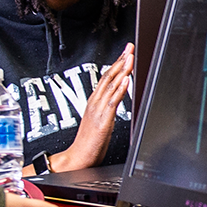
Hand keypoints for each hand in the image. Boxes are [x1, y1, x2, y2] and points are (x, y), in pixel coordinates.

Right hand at [51, 45, 134, 171]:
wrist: (77, 158)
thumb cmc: (89, 143)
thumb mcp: (100, 120)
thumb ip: (108, 107)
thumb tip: (118, 96)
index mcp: (95, 101)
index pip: (107, 77)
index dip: (117, 63)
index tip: (125, 52)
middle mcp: (95, 102)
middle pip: (109, 76)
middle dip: (120, 60)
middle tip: (129, 47)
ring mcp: (98, 110)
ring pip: (111, 85)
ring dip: (121, 70)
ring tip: (129, 58)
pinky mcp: (103, 120)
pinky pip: (112, 102)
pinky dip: (119, 90)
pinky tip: (125, 80)